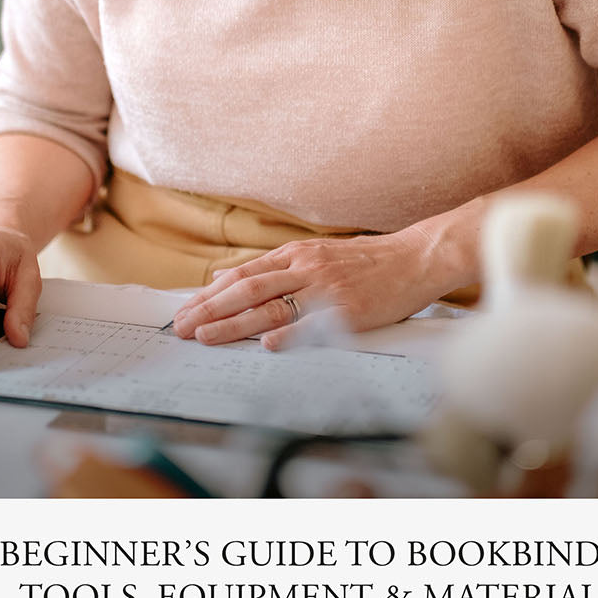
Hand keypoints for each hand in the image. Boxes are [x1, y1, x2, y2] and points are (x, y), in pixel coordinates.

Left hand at [171, 227, 445, 349]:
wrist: (416, 257)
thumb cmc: (369, 261)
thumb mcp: (317, 254)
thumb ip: (276, 268)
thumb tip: (228, 276)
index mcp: (296, 254)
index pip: (243, 274)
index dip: (210, 294)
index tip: (185, 310)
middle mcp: (305, 267)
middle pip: (246, 289)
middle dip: (209, 310)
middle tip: (181, 327)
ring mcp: (325, 288)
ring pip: (268, 305)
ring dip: (232, 323)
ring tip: (204, 337)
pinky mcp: (347, 310)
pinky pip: (312, 323)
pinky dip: (287, 334)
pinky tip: (264, 344)